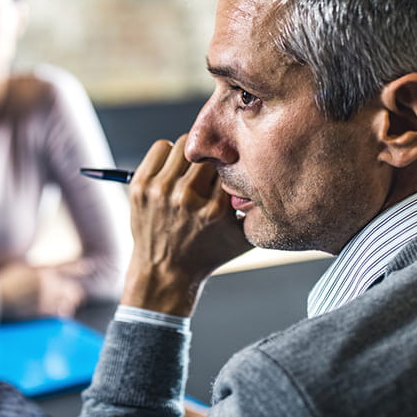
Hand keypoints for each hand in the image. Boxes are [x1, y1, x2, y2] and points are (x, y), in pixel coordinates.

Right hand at [0, 262, 86, 319]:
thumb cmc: (5, 280)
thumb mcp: (21, 267)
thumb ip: (37, 269)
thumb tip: (47, 271)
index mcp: (42, 270)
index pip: (65, 267)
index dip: (79, 267)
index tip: (90, 267)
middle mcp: (47, 283)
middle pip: (71, 288)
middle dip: (74, 292)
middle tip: (76, 296)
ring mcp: (44, 298)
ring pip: (67, 301)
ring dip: (69, 302)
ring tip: (69, 304)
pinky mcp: (40, 311)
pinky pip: (59, 312)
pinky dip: (62, 312)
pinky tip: (63, 312)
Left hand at [122, 134, 251, 315]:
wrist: (164, 273)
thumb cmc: (207, 255)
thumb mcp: (243, 238)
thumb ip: (260, 211)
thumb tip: (275, 179)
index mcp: (214, 209)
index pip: (230, 165)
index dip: (233, 166)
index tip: (231, 170)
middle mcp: (186, 198)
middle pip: (207, 152)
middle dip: (213, 158)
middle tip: (211, 169)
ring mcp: (160, 190)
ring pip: (183, 144)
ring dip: (191, 155)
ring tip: (192, 170)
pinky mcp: (140, 186)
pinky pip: (160, 147)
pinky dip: (169, 154)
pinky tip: (174, 169)